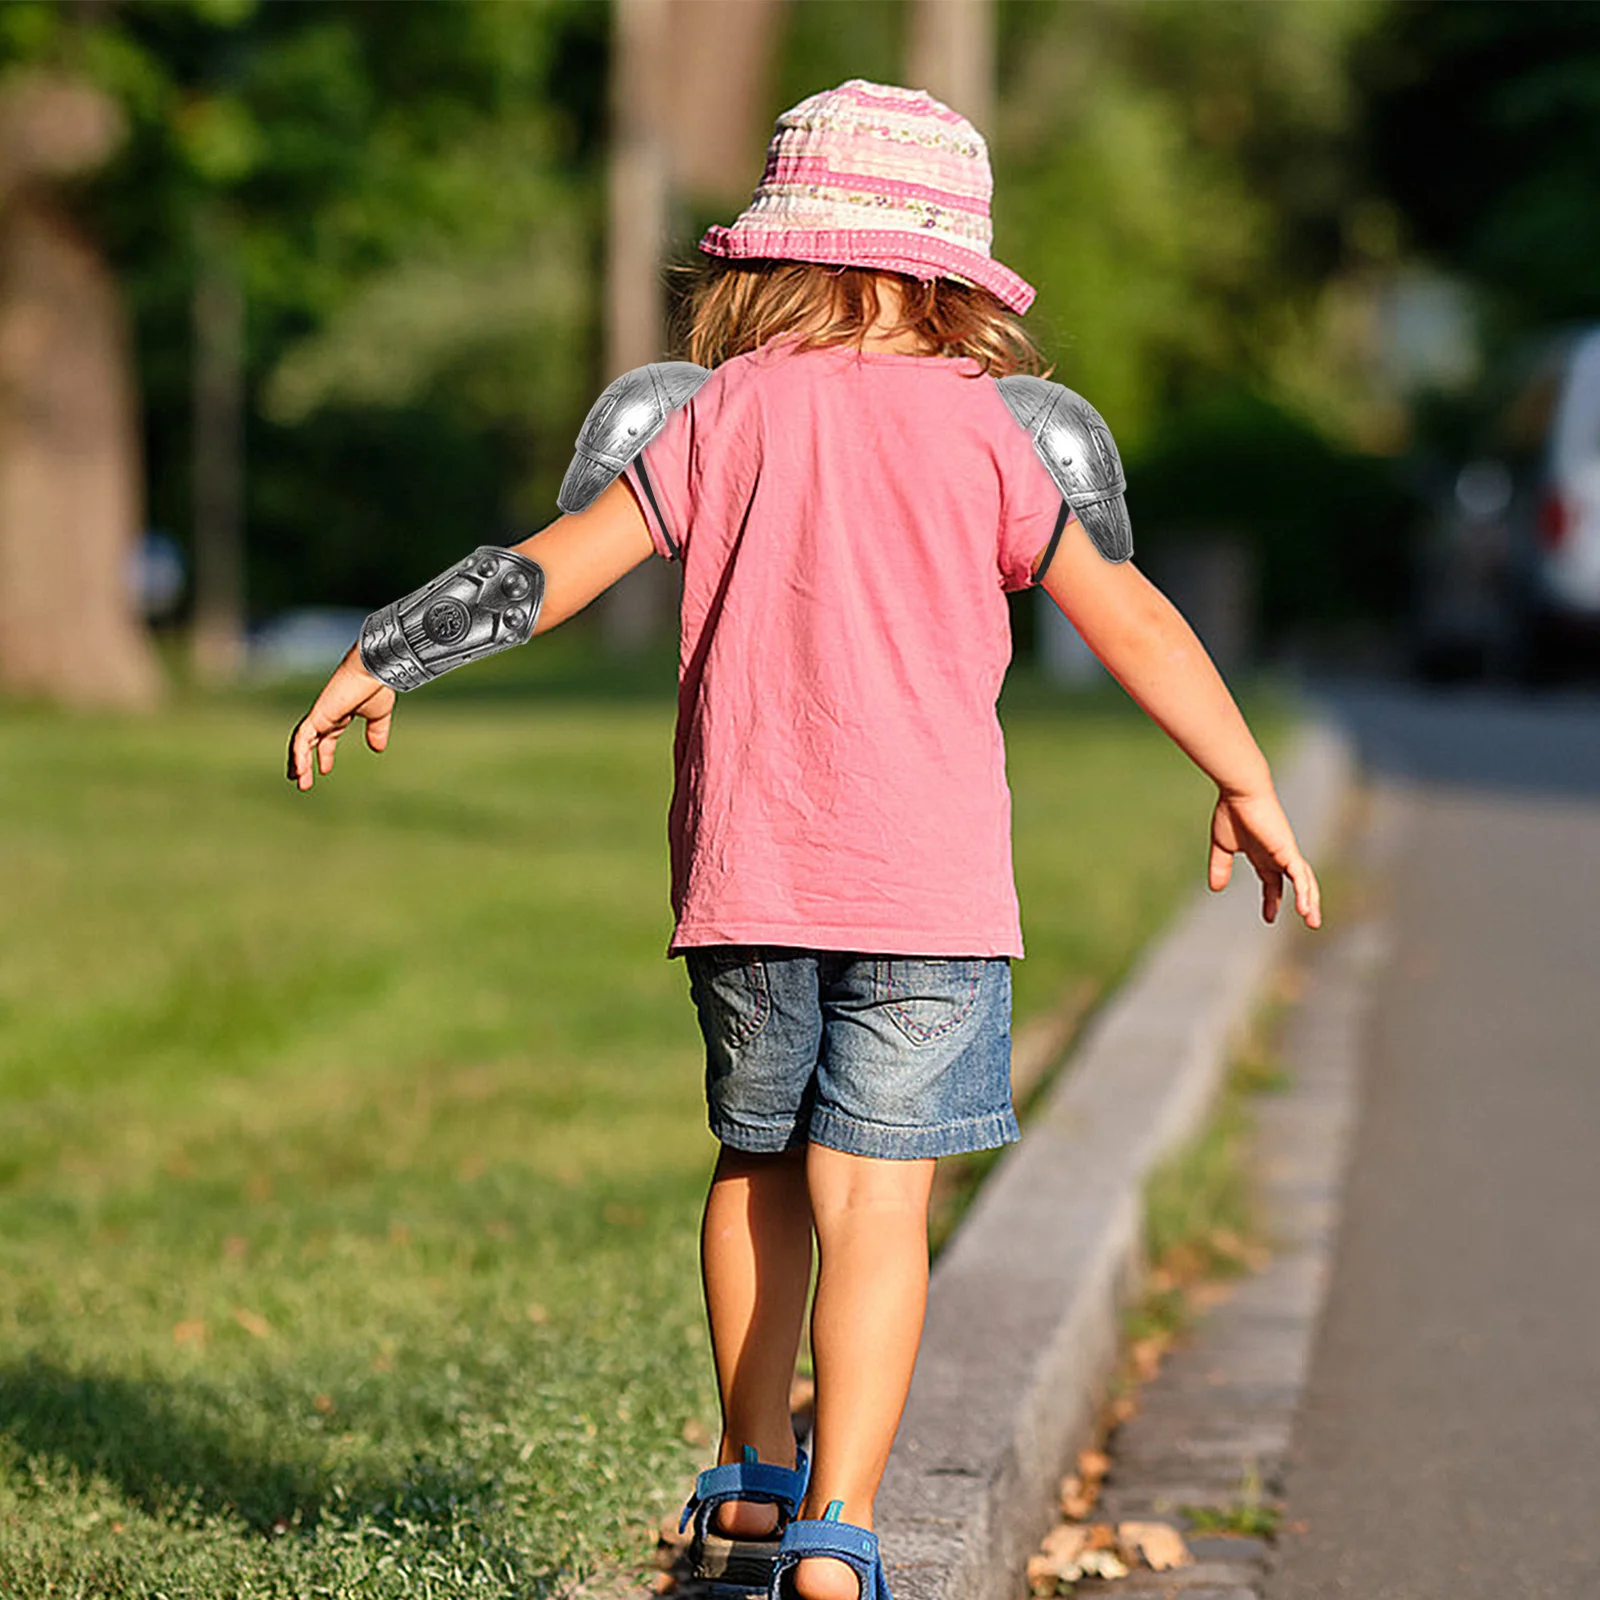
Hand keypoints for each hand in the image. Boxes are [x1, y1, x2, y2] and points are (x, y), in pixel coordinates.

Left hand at [287, 647, 395, 790]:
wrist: (373, 671)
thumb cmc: (377, 686)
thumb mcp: (379, 715)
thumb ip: (377, 732)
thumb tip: (378, 749)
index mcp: (339, 715)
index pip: (326, 737)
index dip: (324, 754)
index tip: (324, 770)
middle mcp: (326, 716)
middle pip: (308, 742)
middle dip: (304, 762)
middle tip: (300, 781)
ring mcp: (319, 715)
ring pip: (301, 743)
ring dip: (299, 763)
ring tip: (299, 781)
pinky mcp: (317, 716)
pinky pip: (302, 739)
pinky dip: (299, 754)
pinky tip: (299, 770)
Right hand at [1208, 785, 1321, 928]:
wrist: (1240, 792)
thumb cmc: (1231, 812)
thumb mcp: (1222, 847)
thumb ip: (1221, 867)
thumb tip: (1215, 889)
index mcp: (1264, 855)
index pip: (1273, 882)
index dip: (1272, 900)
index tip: (1269, 917)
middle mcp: (1279, 855)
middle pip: (1297, 883)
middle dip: (1302, 903)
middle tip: (1308, 921)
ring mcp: (1286, 853)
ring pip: (1304, 881)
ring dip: (1310, 901)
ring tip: (1312, 921)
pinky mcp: (1288, 851)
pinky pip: (1300, 876)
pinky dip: (1304, 892)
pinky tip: (1304, 908)